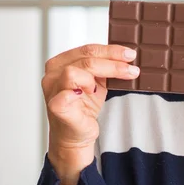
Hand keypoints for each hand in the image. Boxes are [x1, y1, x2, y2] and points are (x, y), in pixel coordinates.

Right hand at [42, 44, 138, 163]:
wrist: (76, 134)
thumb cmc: (83, 106)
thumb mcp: (97, 81)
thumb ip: (105, 66)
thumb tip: (127, 56)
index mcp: (61, 63)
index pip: (88, 49)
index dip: (111, 51)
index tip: (130, 55)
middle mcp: (53, 74)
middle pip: (86, 59)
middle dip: (113, 63)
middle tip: (131, 70)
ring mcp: (52, 91)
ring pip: (74, 72)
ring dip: (95, 77)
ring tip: (104, 87)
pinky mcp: (55, 107)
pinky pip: (64, 96)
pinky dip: (78, 92)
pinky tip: (90, 92)